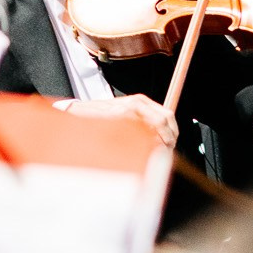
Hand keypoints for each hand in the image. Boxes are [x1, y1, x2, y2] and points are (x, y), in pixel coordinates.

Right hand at [62, 94, 180, 146]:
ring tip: (154, 151)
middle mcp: (137, 102)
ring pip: (156, 125)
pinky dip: (145, 142)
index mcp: (140, 101)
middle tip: (167, 149)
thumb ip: (143, 122)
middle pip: (165, 119)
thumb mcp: (125, 115)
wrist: (79, 113)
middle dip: (169, 136)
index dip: (172, 131)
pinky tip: (141, 148)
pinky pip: (141, 132)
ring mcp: (129, 108)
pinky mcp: (122, 116)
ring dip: (159, 141)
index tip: (171, 142)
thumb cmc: (101, 117)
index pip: (167, 114)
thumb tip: (161, 137)